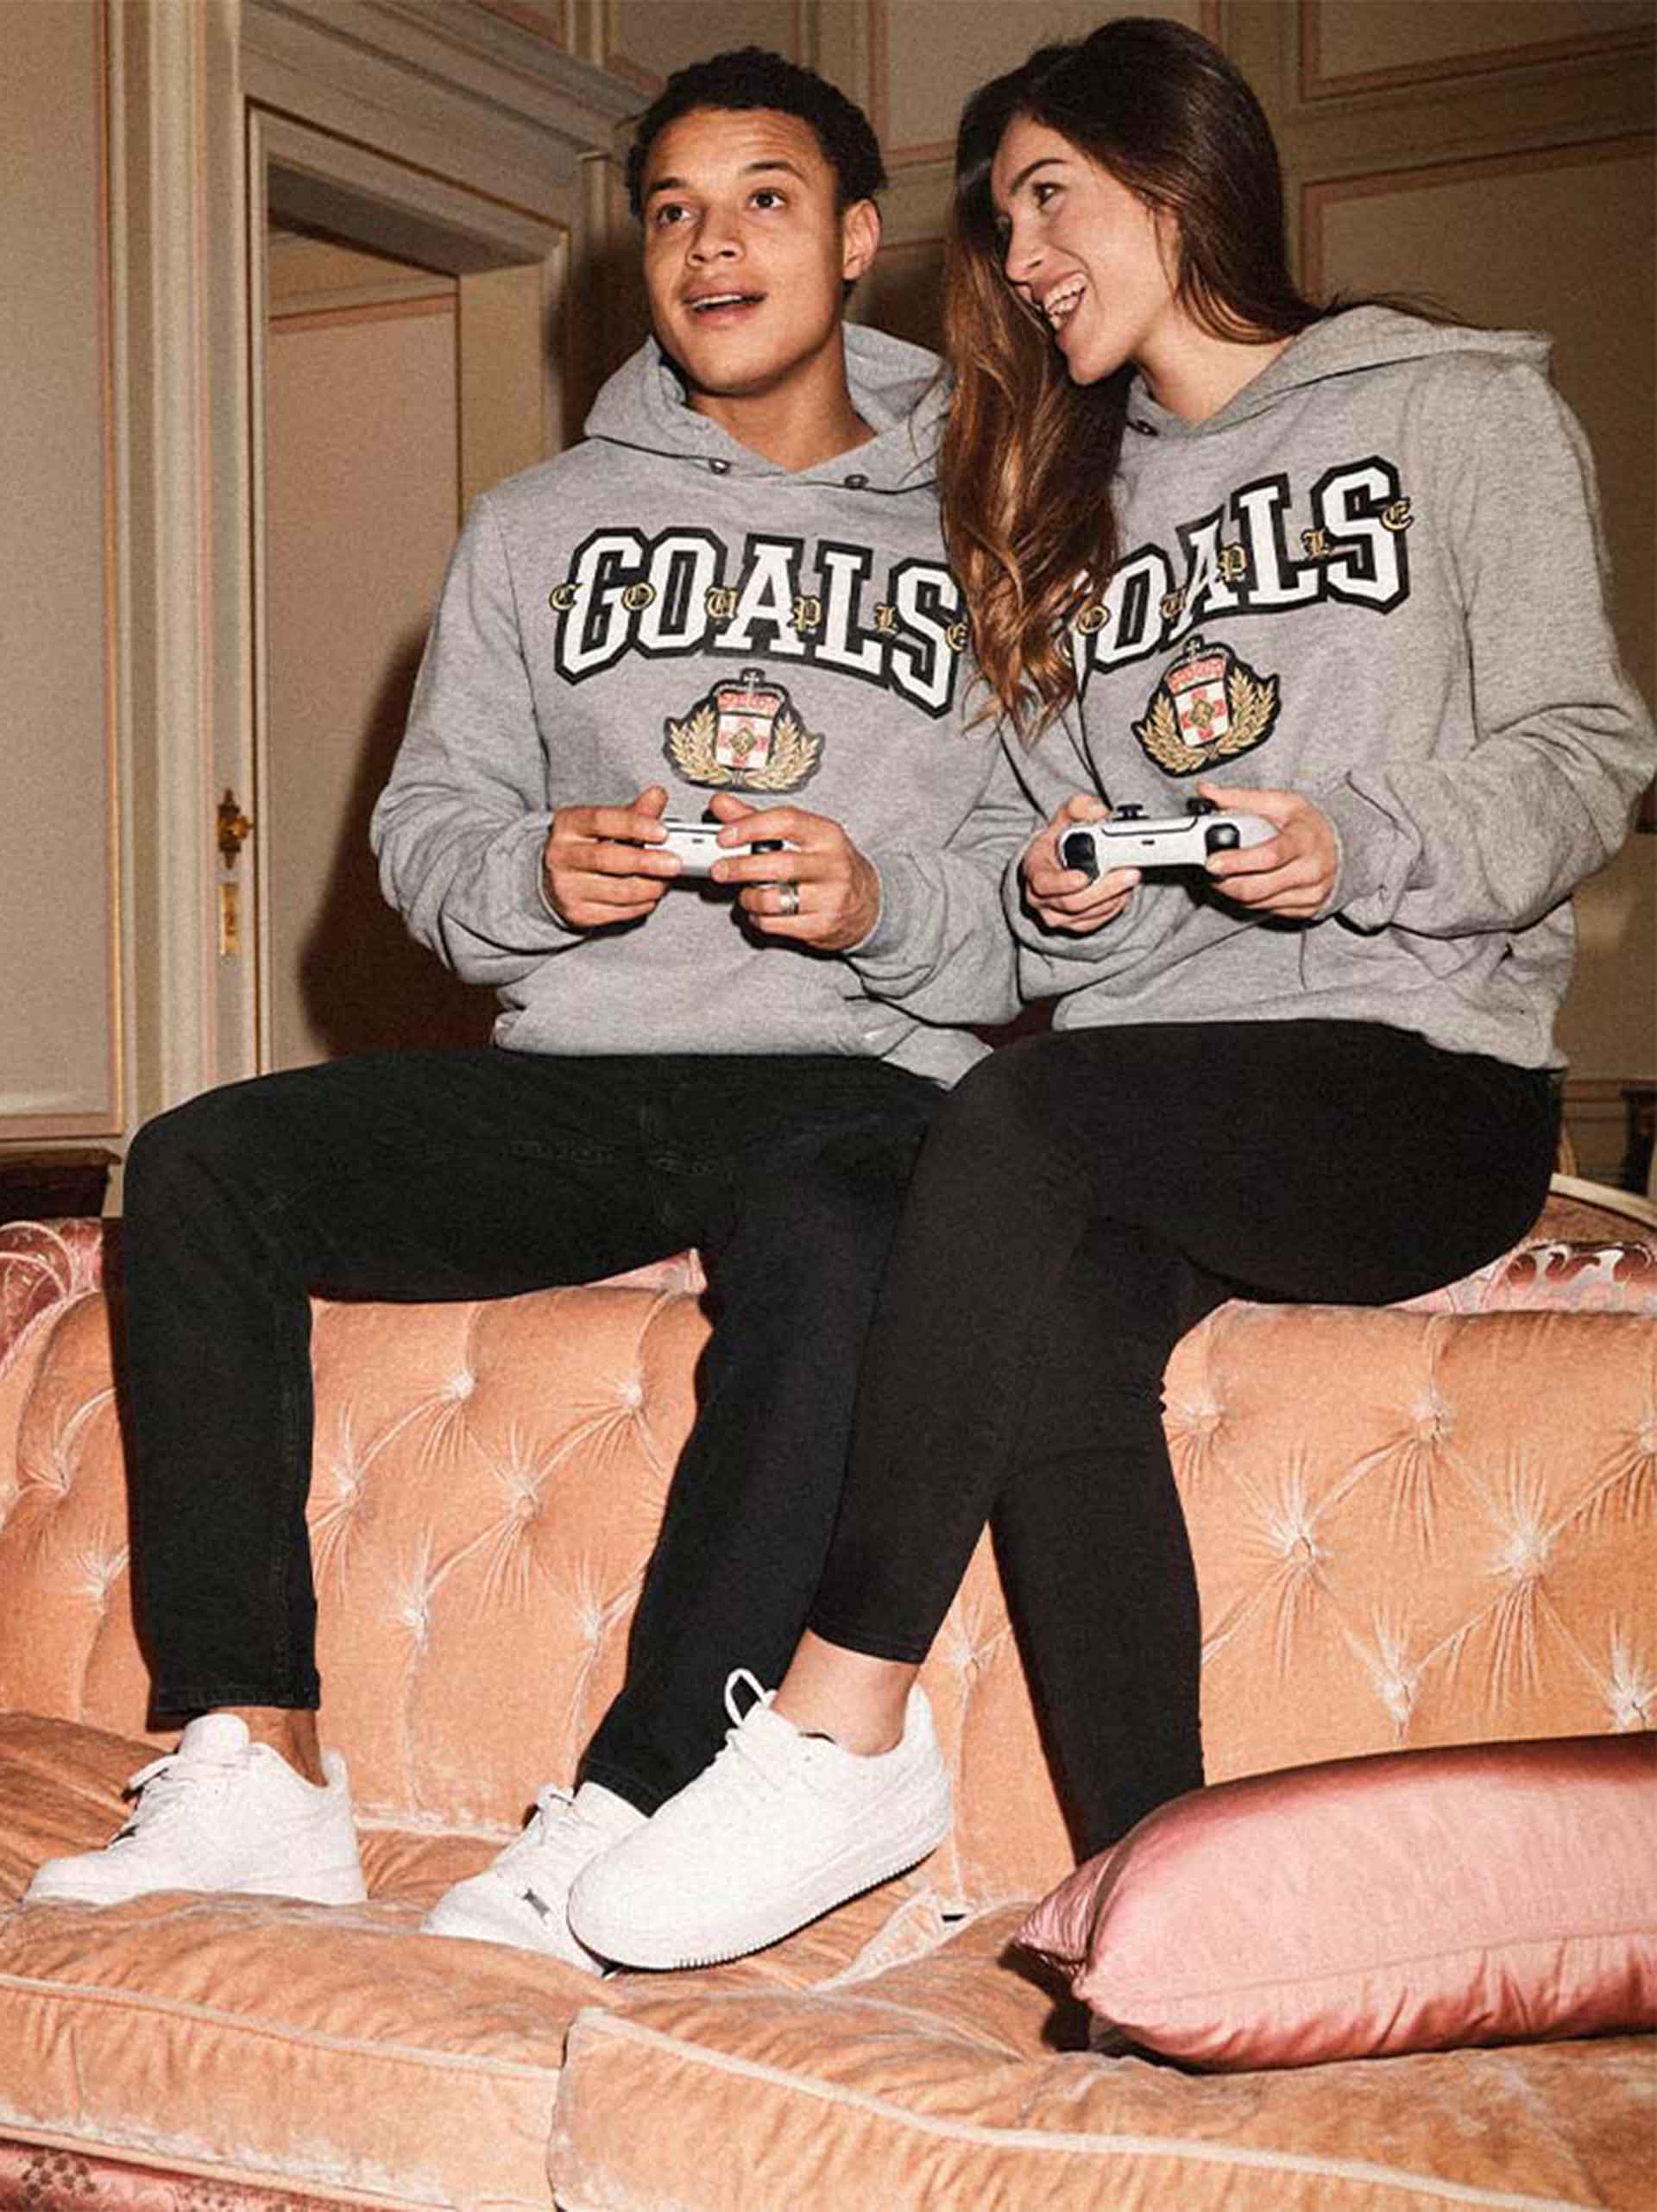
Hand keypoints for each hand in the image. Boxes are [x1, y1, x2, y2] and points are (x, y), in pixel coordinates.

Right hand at [542, 784, 677, 927]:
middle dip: (646, 862)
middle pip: (607, 859)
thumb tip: (658, 796)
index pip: (601, 821)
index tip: (662, 831)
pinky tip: (650, 895)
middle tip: (674, 863)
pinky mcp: (578, 913)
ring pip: (617, 891)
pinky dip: (642, 904)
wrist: (553, 878)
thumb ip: (634, 812)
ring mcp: (567, 887)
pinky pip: (619, 912)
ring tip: (665, 879)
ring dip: (650, 887)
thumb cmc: (584, 846)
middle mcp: (562, 856)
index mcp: (568, 825)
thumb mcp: (604, 823)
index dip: (634, 825)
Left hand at [706, 792, 880, 949]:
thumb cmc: (826, 865)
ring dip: (749, 898)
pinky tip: (759, 911)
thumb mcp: (801, 836)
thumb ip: (757, 820)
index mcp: (826, 834)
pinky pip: (777, 924)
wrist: (867, 903)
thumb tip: (720, 804)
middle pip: (779, 865)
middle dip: (741, 867)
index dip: (750, 827)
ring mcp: (830, 898)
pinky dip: (758, 918)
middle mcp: (832, 865)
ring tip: (746, 894)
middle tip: (719, 869)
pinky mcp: (822, 926)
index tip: (724, 836)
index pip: (786, 822)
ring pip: (775, 899)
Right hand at [1020, 792, 1139, 933]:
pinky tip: (1124, 891)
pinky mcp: (1072, 925)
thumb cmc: (1056, 842)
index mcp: (1034, 870)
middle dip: (1106, 888)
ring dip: (1114, 897)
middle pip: (1074, 902)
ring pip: (1089, 914)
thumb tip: (1098, 809)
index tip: (1085, 876)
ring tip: (1131, 877)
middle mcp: (1039, 898)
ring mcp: (1055, 915)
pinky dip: (1114, 907)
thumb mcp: (1062, 819)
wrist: (1051, 866)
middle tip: (1130, 873)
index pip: (1045, 883)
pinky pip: (1096, 921)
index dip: (1065, 883)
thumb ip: (1078, 808)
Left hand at [1199, 781, 1336, 919]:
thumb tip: (1206, 791)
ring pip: (1256, 903)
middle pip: (1256, 887)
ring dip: (1232, 891)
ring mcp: (1310, 893)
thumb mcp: (1280, 803)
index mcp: (1305, 839)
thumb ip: (1240, 798)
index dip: (1236, 861)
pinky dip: (1248, 899)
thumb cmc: (1307, 825)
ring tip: (1223, 874)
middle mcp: (1311, 870)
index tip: (1211, 861)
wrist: (1341, 848)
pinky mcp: (1306, 910)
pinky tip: (1244, 883)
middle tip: (1209, 870)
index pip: (1269, 855)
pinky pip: (1265, 910)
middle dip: (1224, 882)